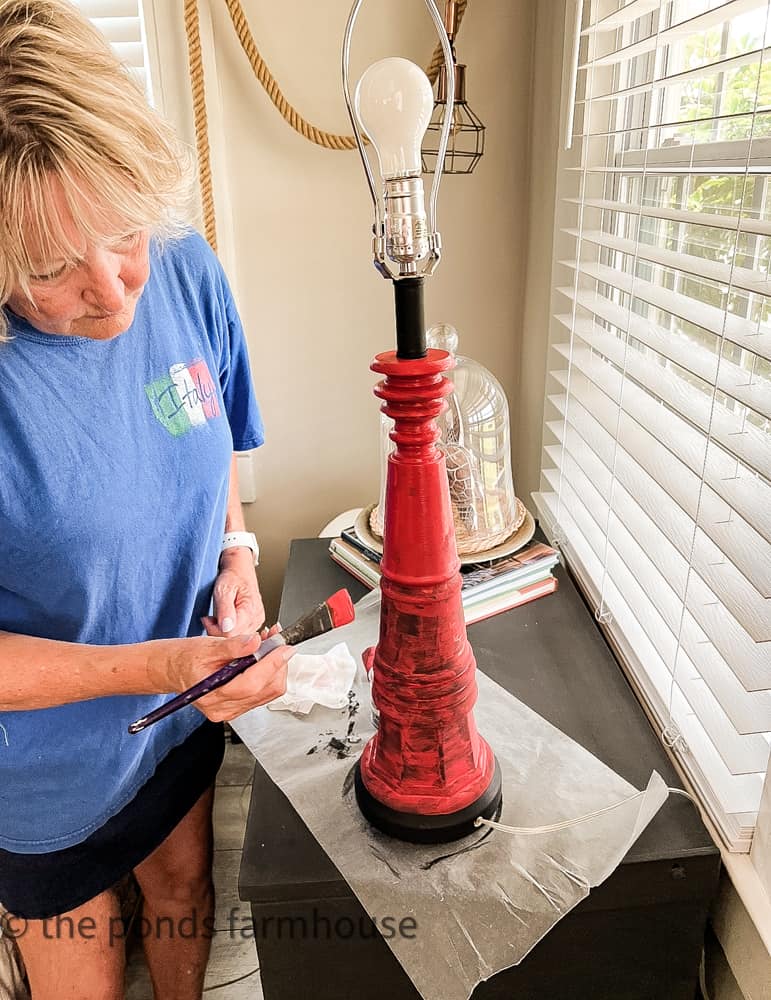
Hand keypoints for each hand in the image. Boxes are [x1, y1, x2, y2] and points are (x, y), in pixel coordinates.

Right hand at [152, 632, 290, 722]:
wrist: (173, 669)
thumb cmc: (185, 658)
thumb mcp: (207, 646)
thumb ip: (233, 646)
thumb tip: (256, 642)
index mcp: (213, 695)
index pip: (253, 683)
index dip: (273, 664)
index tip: (285, 647)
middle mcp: (224, 708)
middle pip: (265, 690)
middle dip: (277, 663)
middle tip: (277, 640)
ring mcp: (231, 711)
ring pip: (268, 692)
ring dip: (275, 667)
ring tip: (269, 644)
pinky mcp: (237, 707)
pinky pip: (262, 693)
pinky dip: (268, 674)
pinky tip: (263, 657)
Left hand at [201, 548, 264, 636]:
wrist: (240, 570)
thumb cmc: (232, 577)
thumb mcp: (223, 589)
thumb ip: (225, 609)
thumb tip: (226, 628)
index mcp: (250, 610)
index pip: (231, 634)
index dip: (215, 630)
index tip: (207, 619)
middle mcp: (256, 618)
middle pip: (234, 639)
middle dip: (218, 631)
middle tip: (209, 618)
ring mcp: (257, 622)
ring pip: (236, 638)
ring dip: (222, 631)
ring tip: (216, 617)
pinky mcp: (254, 624)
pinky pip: (239, 634)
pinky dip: (228, 630)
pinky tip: (224, 621)